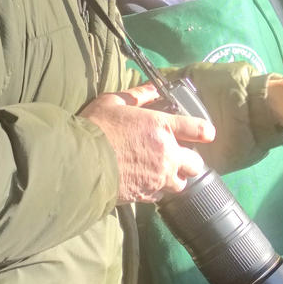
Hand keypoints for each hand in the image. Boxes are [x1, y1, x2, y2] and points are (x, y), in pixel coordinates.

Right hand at [80, 84, 214, 202]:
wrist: (78, 163)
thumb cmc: (94, 129)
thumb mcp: (113, 103)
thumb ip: (138, 95)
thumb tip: (153, 87)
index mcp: (161, 126)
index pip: (200, 129)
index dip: (204, 131)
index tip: (203, 134)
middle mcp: (167, 153)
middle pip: (196, 163)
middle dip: (189, 160)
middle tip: (175, 156)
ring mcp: (158, 177)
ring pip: (181, 183)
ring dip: (174, 178)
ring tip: (160, 172)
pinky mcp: (146, 194)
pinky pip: (161, 195)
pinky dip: (156, 190)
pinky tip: (144, 182)